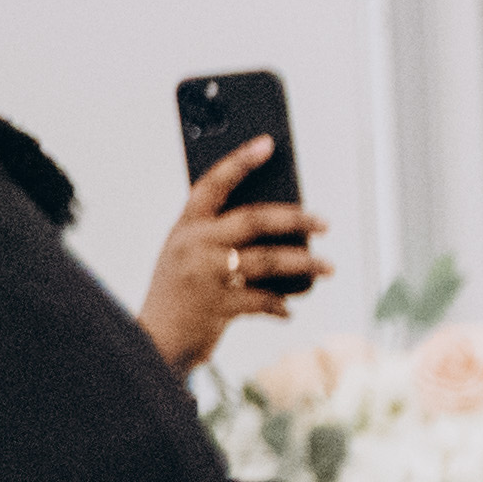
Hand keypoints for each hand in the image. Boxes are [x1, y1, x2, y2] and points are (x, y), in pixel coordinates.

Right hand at [138, 136, 328, 367]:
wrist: (155, 337)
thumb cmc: (181, 289)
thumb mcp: (189, 254)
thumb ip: (220, 235)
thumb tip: (283, 223)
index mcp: (186, 225)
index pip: (213, 183)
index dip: (240, 161)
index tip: (268, 143)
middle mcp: (194, 244)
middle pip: (253, 220)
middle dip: (295, 218)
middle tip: (324, 222)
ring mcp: (205, 275)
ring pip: (267, 261)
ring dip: (304, 263)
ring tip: (328, 266)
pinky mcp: (218, 306)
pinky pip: (264, 299)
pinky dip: (281, 304)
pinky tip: (288, 307)